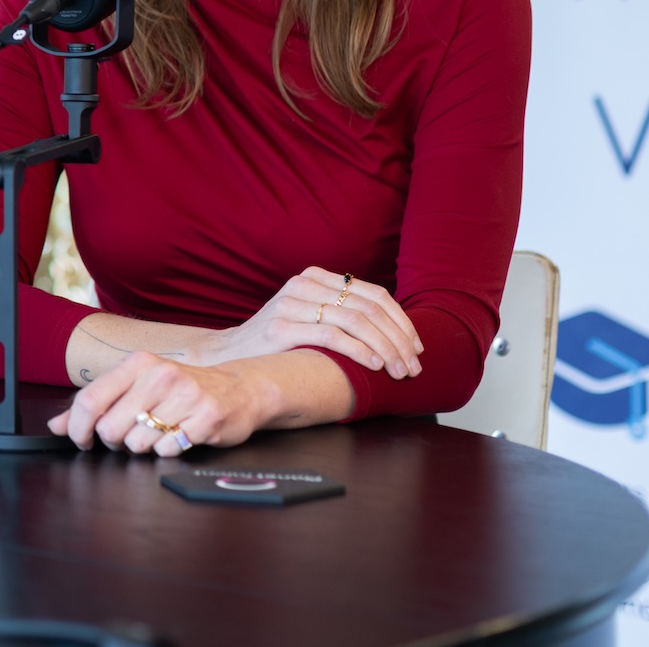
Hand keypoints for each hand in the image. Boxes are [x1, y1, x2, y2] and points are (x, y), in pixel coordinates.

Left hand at [49, 351, 268, 456]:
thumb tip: (56, 426)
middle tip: (130, 434)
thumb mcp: (137, 385)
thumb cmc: (180, 388)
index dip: (77, 428)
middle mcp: (160, 375)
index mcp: (137, 364)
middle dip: (115, 441)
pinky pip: (167, 451)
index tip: (81, 441)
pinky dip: (168, 451)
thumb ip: (95, 403)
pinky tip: (179, 436)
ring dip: (143, 447)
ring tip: (160, 432)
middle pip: (110, 428)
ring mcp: (185, 396)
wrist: (239, 388)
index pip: (89, 399)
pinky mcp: (206, 419)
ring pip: (137, 444)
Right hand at [207, 266, 421, 379]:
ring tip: (399, 371)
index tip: (417, 348)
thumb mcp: (310, 315)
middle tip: (413, 366)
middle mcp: (304, 284)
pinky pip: (332, 335)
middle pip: (368, 308)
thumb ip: (341, 311)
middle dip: (398, 339)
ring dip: (385, 348)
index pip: (373, 294)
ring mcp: (291, 304)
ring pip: (355, 321)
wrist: (231, 353)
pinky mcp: (282, 327)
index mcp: (316, 277)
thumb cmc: (279, 340)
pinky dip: (360, 351)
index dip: (401, 321)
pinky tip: (375, 365)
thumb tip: (394, 330)